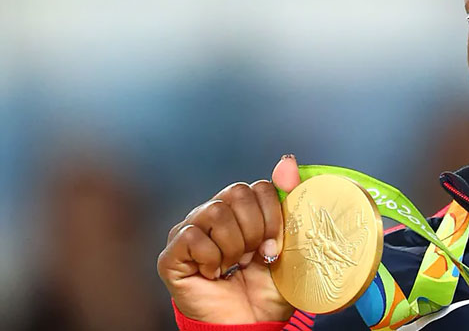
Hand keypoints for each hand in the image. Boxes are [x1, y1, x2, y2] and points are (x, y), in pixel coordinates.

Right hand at [157, 155, 302, 323]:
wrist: (251, 325)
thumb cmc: (268, 288)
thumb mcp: (290, 242)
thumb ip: (289, 200)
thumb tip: (287, 160)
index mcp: (241, 210)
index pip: (258, 187)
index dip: (272, 216)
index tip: (275, 246)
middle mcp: (212, 215)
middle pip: (236, 192)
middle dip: (255, 229)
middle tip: (254, 256)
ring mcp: (189, 233)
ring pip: (214, 211)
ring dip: (234, 246)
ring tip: (234, 266)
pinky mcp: (171, 255)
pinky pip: (192, 236)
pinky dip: (212, 258)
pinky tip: (215, 274)